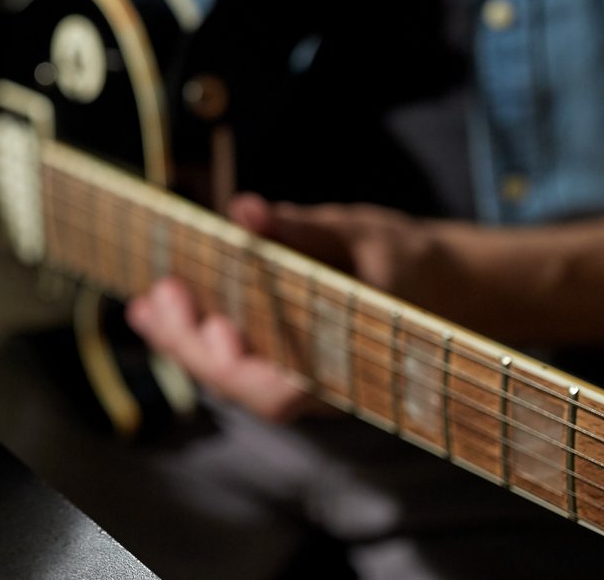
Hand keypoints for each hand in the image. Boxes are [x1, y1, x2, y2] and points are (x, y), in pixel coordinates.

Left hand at [126, 194, 453, 420]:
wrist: (455, 290)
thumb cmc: (414, 264)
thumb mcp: (363, 235)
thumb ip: (302, 229)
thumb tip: (243, 209)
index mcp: (349, 369)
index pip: (278, 394)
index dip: (234, 368)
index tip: (210, 326)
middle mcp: (324, 388)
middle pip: (245, 390)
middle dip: (190, 348)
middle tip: (153, 300)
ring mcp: (308, 381)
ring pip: (237, 379)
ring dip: (186, 341)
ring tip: (149, 303)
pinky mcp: (295, 363)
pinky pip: (242, 360)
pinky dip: (202, 334)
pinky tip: (172, 302)